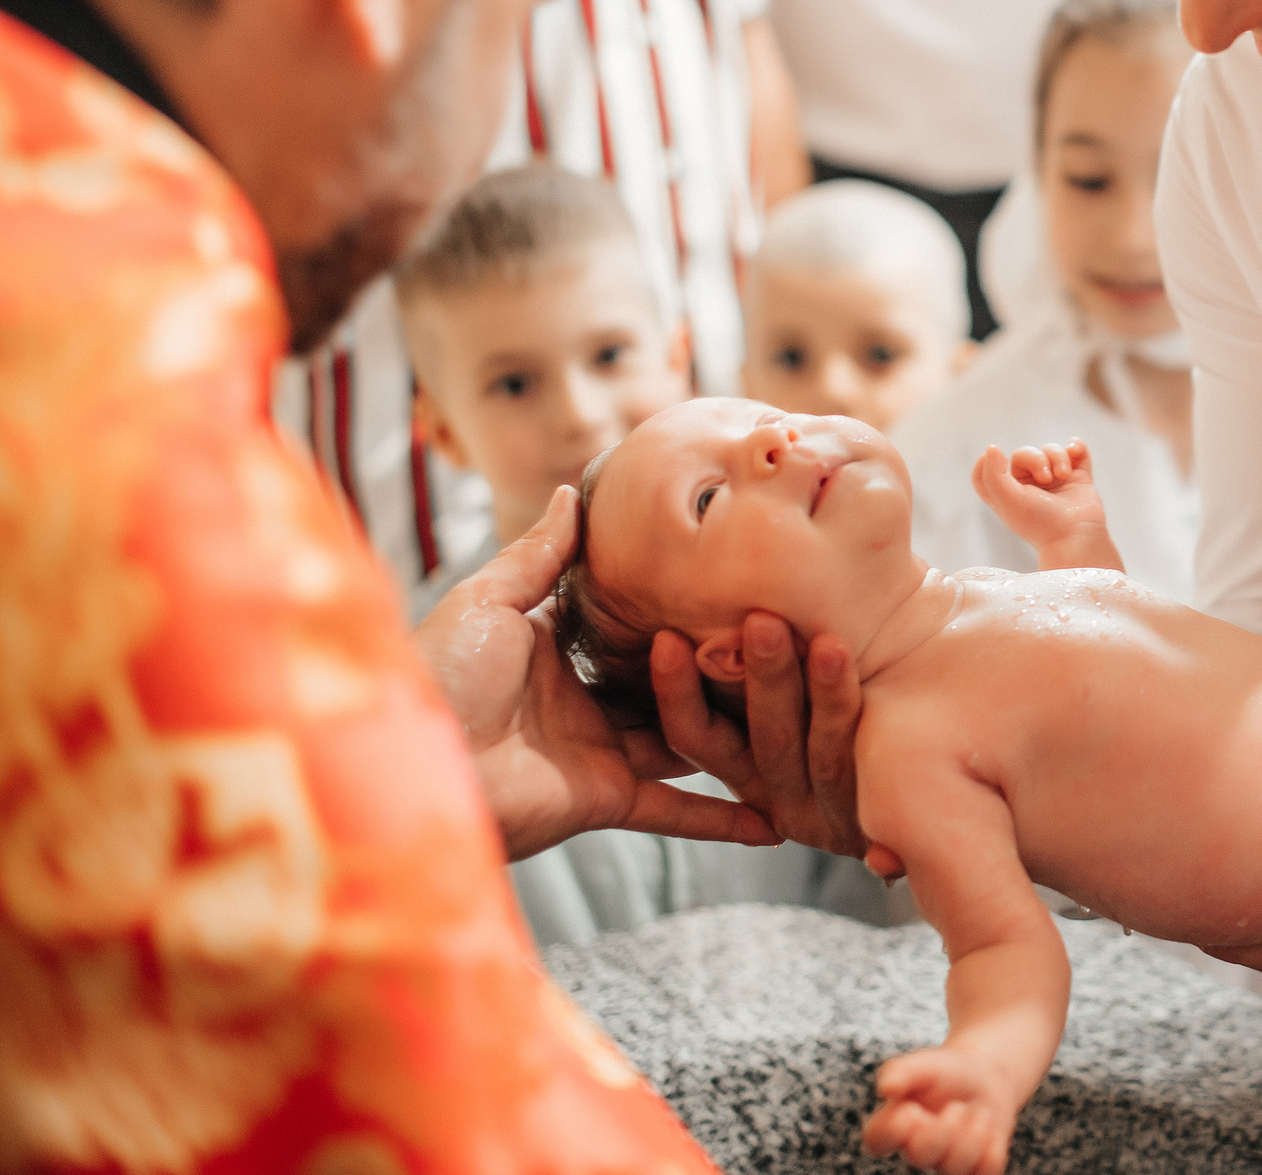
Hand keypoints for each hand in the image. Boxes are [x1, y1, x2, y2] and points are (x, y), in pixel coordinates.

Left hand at [415, 485, 779, 859]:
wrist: (410, 763)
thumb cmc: (439, 674)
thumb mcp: (488, 600)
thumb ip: (539, 554)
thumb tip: (572, 491)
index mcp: (556, 650)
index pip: (631, 624)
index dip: (678, 605)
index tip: (736, 580)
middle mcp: (585, 701)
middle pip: (668, 682)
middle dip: (721, 666)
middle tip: (786, 639)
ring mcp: (599, 753)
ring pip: (684, 738)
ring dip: (736, 729)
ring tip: (800, 707)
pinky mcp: (605, 799)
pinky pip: (673, 809)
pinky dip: (721, 819)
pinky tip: (776, 820)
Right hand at [652, 608, 886, 864]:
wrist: (929, 796)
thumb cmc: (857, 718)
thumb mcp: (797, 701)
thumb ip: (756, 670)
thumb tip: (701, 592)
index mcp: (744, 771)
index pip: (693, 738)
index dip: (675, 693)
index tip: (667, 639)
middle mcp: (771, 796)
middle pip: (748, 739)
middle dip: (758, 678)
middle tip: (760, 620)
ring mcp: (815, 811)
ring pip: (802, 747)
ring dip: (807, 689)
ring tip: (823, 639)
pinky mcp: (857, 816)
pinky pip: (847, 758)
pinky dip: (842, 706)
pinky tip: (842, 658)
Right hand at [862, 1045, 1019, 1174]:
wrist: (986, 1077)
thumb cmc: (947, 1072)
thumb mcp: (925, 1063)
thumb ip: (903, 1071)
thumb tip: (886, 1087)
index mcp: (895, 1123)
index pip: (877, 1141)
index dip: (895, 1129)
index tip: (914, 1109)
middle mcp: (916, 1150)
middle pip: (919, 1157)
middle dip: (944, 1128)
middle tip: (957, 1107)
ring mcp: (945, 1164)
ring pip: (955, 1167)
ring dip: (973, 1132)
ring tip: (977, 1112)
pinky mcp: (975, 1170)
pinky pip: (985, 1172)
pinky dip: (993, 1146)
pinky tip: (988, 1128)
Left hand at [970, 441, 1105, 548]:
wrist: (1076, 536)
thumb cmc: (1040, 523)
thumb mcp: (1008, 501)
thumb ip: (993, 474)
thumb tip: (992, 447)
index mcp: (1008, 494)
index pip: (988, 473)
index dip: (988, 461)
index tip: (997, 456)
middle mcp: (1030, 486)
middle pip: (1024, 454)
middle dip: (1036, 458)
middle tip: (1045, 478)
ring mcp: (1056, 481)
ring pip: (1050, 450)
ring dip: (1058, 456)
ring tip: (1063, 475)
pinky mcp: (1078, 478)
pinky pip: (1076, 450)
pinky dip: (1077, 446)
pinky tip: (1074, 452)